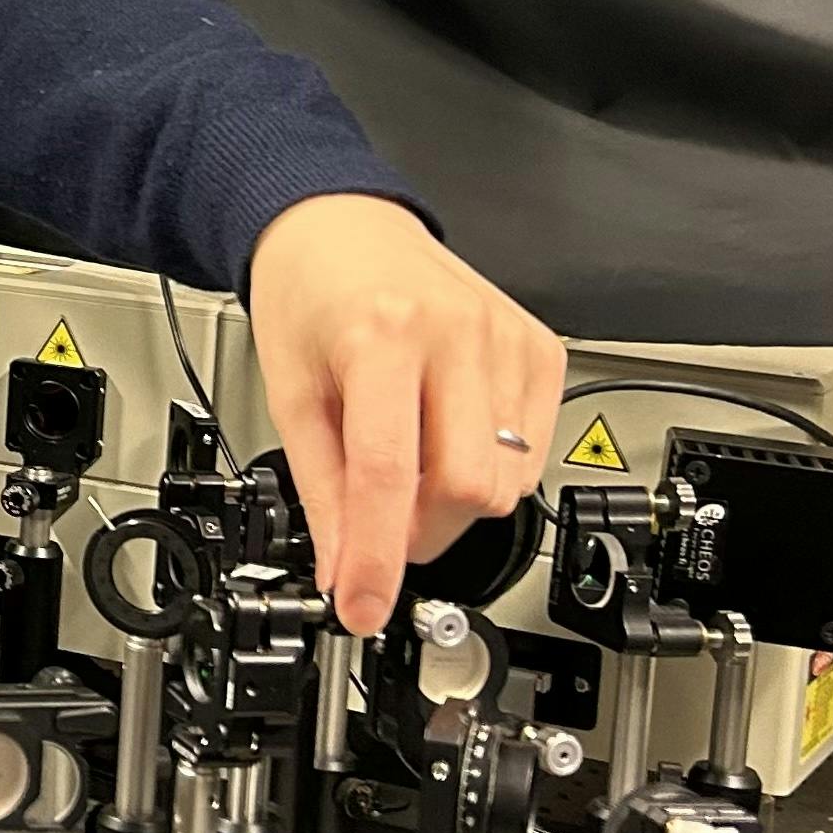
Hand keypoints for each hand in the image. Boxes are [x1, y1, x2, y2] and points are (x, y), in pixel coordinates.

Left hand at [246, 194, 565, 636]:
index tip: (363, 607)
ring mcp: (508, 338)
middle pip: (467, 488)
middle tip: (380, 517)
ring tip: (409, 461)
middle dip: (421, 529)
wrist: (341, 225)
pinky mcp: (541, 347)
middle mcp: (456, 333)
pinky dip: (491, 466)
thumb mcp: (290, 393)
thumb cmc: (309, 295)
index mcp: (381, 336)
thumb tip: (343, 570)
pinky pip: (534, 449)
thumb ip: (320, 488)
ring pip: (508, 479)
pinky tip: (448, 433)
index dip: (376, 558)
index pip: (386, 475)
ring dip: (455, 501)